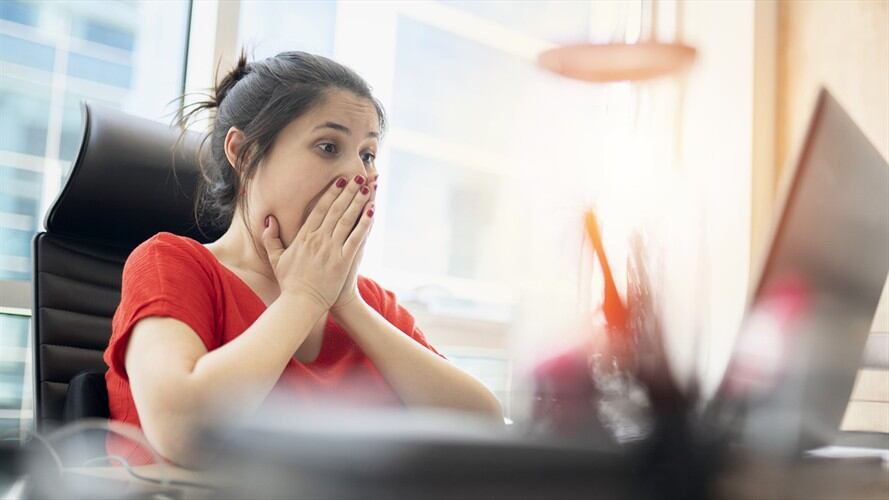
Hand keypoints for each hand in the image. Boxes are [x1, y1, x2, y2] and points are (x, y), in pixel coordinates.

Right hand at [261, 175, 373, 308]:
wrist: (301, 303)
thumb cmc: (289, 282)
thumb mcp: (276, 258)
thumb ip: (271, 238)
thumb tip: (268, 220)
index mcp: (303, 237)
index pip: (319, 209)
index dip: (330, 193)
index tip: (339, 181)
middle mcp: (318, 239)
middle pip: (335, 210)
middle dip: (348, 191)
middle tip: (358, 176)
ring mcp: (331, 249)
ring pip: (347, 219)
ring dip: (358, 201)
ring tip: (367, 187)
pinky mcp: (343, 260)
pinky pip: (356, 238)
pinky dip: (364, 223)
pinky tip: (372, 211)